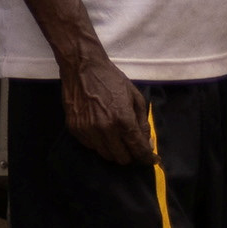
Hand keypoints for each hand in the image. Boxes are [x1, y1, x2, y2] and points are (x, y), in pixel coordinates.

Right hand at [59, 51, 154, 168]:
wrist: (82, 67)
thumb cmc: (112, 79)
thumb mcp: (135, 97)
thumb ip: (142, 122)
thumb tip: (146, 142)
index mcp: (123, 120)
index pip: (138, 149)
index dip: (147, 158)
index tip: (152, 160)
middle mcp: (105, 129)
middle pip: (121, 157)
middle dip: (130, 155)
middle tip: (132, 147)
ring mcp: (87, 130)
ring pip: (105, 154)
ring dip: (114, 150)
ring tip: (116, 139)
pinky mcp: (74, 128)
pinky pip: (90, 146)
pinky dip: (99, 143)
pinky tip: (101, 132)